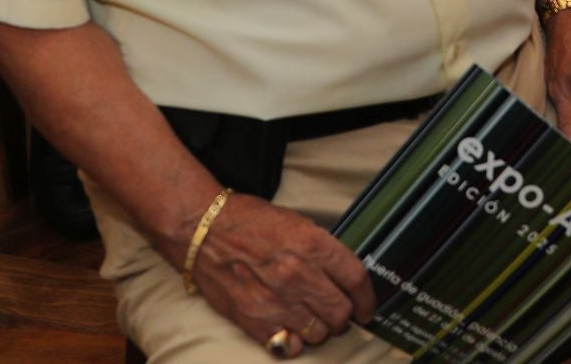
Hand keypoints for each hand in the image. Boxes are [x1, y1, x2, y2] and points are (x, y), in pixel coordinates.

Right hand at [184, 195, 374, 356]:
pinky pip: (290, 347)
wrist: (203, 231)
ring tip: (312, 319)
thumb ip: (322, 250)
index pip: (356, 280)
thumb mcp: (296, 222)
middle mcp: (298, 275)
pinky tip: (291, 329)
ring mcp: (277, 301)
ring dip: (321, 329)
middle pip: (341, 312)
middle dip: (345, 316)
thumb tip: (343, 276)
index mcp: (312, 245)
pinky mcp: (255, 321)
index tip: (367, 307)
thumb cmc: (248, 222)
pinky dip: (295, 342)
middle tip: (339, 313)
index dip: (367, 298)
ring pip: (319, 333)